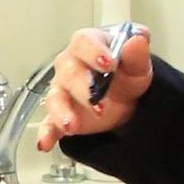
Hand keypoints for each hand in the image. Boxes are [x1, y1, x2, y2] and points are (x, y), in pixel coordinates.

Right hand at [37, 26, 152, 151]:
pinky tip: (46, 142)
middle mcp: (70, 67)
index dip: (94, 52)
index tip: (108, 63)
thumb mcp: (137, 65)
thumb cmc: (124, 75)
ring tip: (72, 125)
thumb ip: (136, 54)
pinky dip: (47, 133)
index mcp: (88, 47)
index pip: (84, 43)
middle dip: (82, 87)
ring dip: (62, 112)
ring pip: (55, 98)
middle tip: (98, 101)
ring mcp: (63, 92)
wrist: (125, 100)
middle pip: (68, 72)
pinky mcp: (60, 116)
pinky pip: (49, 123)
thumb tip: (138, 40)